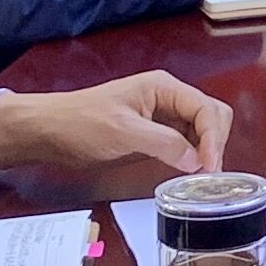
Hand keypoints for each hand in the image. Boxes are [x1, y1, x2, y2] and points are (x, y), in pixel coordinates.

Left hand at [0, 70, 233, 177]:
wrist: (50, 130)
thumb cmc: (82, 123)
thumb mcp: (123, 132)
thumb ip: (163, 143)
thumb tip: (196, 161)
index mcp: (164, 87)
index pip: (206, 109)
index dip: (213, 138)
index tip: (209, 168)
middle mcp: (169, 98)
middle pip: (211, 116)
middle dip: (216, 142)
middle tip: (210, 174)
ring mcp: (163, 116)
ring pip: (201, 130)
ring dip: (206, 151)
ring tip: (202, 177)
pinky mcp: (155, 134)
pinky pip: (185, 142)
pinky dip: (193, 157)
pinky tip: (189, 173)